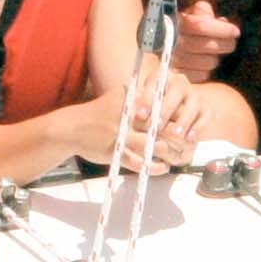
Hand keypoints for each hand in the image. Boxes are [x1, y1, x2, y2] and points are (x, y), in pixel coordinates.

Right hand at [79, 61, 204, 170]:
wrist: (71, 128)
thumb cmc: (100, 113)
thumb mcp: (119, 98)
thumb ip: (140, 96)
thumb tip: (166, 93)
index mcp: (131, 99)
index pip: (162, 107)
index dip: (178, 118)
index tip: (188, 126)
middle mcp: (127, 115)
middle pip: (161, 126)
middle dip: (178, 138)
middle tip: (189, 145)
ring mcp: (120, 134)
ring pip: (151, 145)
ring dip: (169, 153)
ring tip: (179, 158)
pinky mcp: (114, 152)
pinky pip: (137, 162)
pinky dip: (153, 167)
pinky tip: (163, 168)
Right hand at [168, 0, 238, 80]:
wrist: (150, 43)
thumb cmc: (175, 26)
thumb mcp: (185, 13)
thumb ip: (202, 11)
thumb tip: (221, 20)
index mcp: (175, 24)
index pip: (202, 26)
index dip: (223, 29)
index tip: (235, 31)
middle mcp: (173, 43)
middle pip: (210, 47)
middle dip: (227, 44)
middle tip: (231, 42)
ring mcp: (173, 61)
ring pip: (209, 62)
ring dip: (216, 57)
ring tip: (213, 52)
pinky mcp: (176, 75)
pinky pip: (202, 75)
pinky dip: (206, 69)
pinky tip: (202, 63)